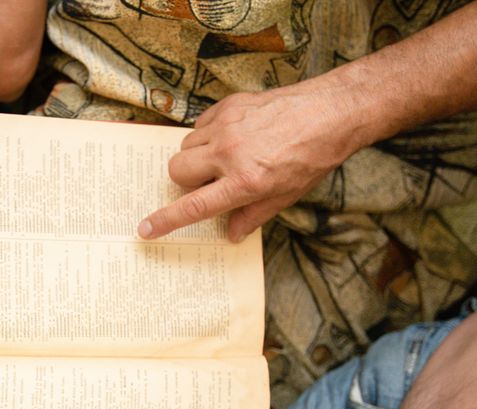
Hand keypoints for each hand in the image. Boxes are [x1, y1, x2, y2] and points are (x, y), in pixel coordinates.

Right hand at [137, 82, 365, 241]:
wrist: (330, 113)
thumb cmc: (311, 157)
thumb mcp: (285, 196)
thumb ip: (252, 216)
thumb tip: (230, 234)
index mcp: (244, 182)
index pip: (193, 206)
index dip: (166, 220)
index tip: (146, 228)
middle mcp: (230, 153)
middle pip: (176, 170)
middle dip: (184, 181)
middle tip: (207, 183)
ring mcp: (227, 126)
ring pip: (186, 146)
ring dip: (196, 157)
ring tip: (222, 159)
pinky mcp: (229, 106)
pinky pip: (200, 125)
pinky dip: (208, 135)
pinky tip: (231, 138)